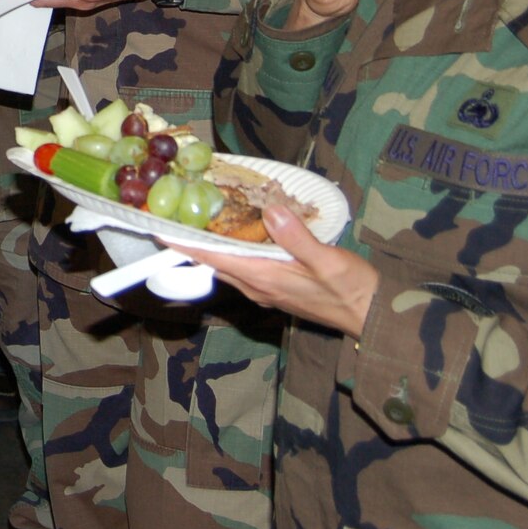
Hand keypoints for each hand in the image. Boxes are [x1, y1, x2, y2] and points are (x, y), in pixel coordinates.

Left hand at [169, 205, 378, 337]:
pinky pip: (242, 268)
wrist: (371, 316)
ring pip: (227, 265)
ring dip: (208, 246)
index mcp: (264, 277)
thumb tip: (270, 212)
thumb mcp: (327, 260)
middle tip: (167, 215)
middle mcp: (258, 286)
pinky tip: (232, 236)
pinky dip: (229, 251)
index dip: (183, 242)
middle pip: (213, 261)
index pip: (213, 257)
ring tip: (191, 221)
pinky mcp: (276, 288)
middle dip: (189, 241)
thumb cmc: (351, 289)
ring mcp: (266, 289)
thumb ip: (297, 238)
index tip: (156, 227)